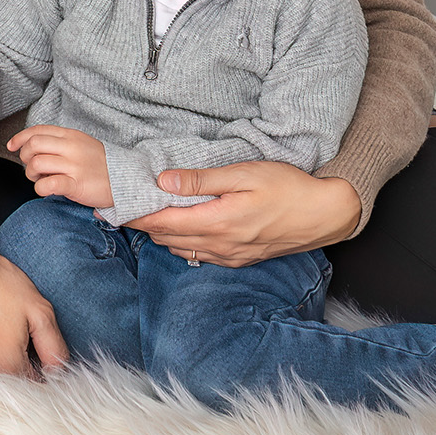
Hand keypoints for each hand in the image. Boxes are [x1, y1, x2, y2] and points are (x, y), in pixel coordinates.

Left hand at [7, 125, 112, 209]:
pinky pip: (48, 185)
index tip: (12, 146)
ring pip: (36, 164)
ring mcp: (74, 166)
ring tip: (39, 179)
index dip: (19, 138)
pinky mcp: (76, 185)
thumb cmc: (100, 165)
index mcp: (71, 135)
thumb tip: (33, 145)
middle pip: (33, 145)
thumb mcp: (81, 144)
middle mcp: (71, 148)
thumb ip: (60, 142)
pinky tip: (46, 190)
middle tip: (31, 167)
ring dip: (31, 174)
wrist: (126, 180)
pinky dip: (40, 188)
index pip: (37, 131)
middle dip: (24, 157)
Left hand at [128, 161, 362, 267]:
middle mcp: (221, 246)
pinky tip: (179, 231)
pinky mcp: (241, 260)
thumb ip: (201, 180)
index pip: (162, 223)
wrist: (325, 213)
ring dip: (161, 235)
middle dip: (142, 225)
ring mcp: (231, 256)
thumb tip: (164, 182)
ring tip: (144, 217)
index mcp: (218, 223)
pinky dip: (183, 244)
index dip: (134, 216)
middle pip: (167, 238)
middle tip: (119, 210)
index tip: (110, 208)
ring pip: (182, 249)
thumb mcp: (243, 174)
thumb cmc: (287, 186)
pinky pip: (201, 256)